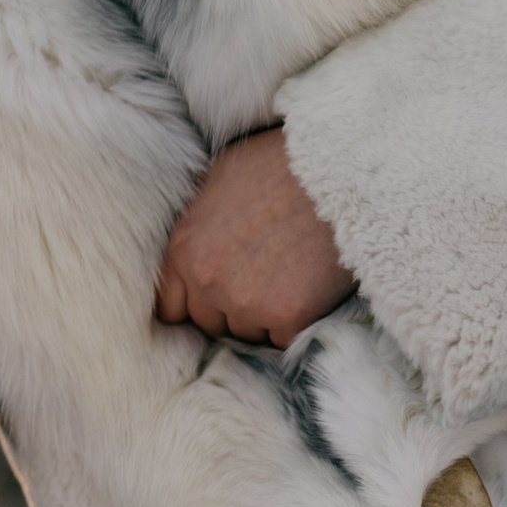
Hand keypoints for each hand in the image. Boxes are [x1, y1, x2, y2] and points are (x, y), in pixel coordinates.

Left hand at [155, 127, 356, 348]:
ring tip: (290, 278)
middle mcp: (207, 279)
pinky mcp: (288, 316)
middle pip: (210, 324)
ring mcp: (246, 301)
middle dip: (232, 310)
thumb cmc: (279, 165)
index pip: (170, 307)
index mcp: (184, 248)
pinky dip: (297, 325)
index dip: (195, 304)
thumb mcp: (218, 182)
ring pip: (248, 334)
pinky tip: (308, 289)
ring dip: (265, 318)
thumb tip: (194, 248)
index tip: (216, 299)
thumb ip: (199, 228)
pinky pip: (283, 341)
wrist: (336, 171)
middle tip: (263, 281)